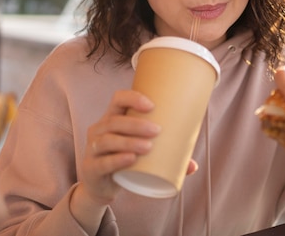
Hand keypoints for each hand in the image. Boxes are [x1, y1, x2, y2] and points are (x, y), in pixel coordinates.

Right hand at [78, 90, 161, 204]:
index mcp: (112, 118)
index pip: (118, 99)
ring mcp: (92, 149)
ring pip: (108, 140)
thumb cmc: (124, 162)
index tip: (152, 105)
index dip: (132, 98)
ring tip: (148, 147)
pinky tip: (130, 159)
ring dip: (128, 142)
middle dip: (136, 124)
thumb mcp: (141, 154)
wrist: (100, 187)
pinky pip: (102, 162)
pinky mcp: (91, 168)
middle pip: (114, 121)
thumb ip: (167, 158)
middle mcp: (99, 130)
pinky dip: (117, 160)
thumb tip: (194, 166)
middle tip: (157, 131)